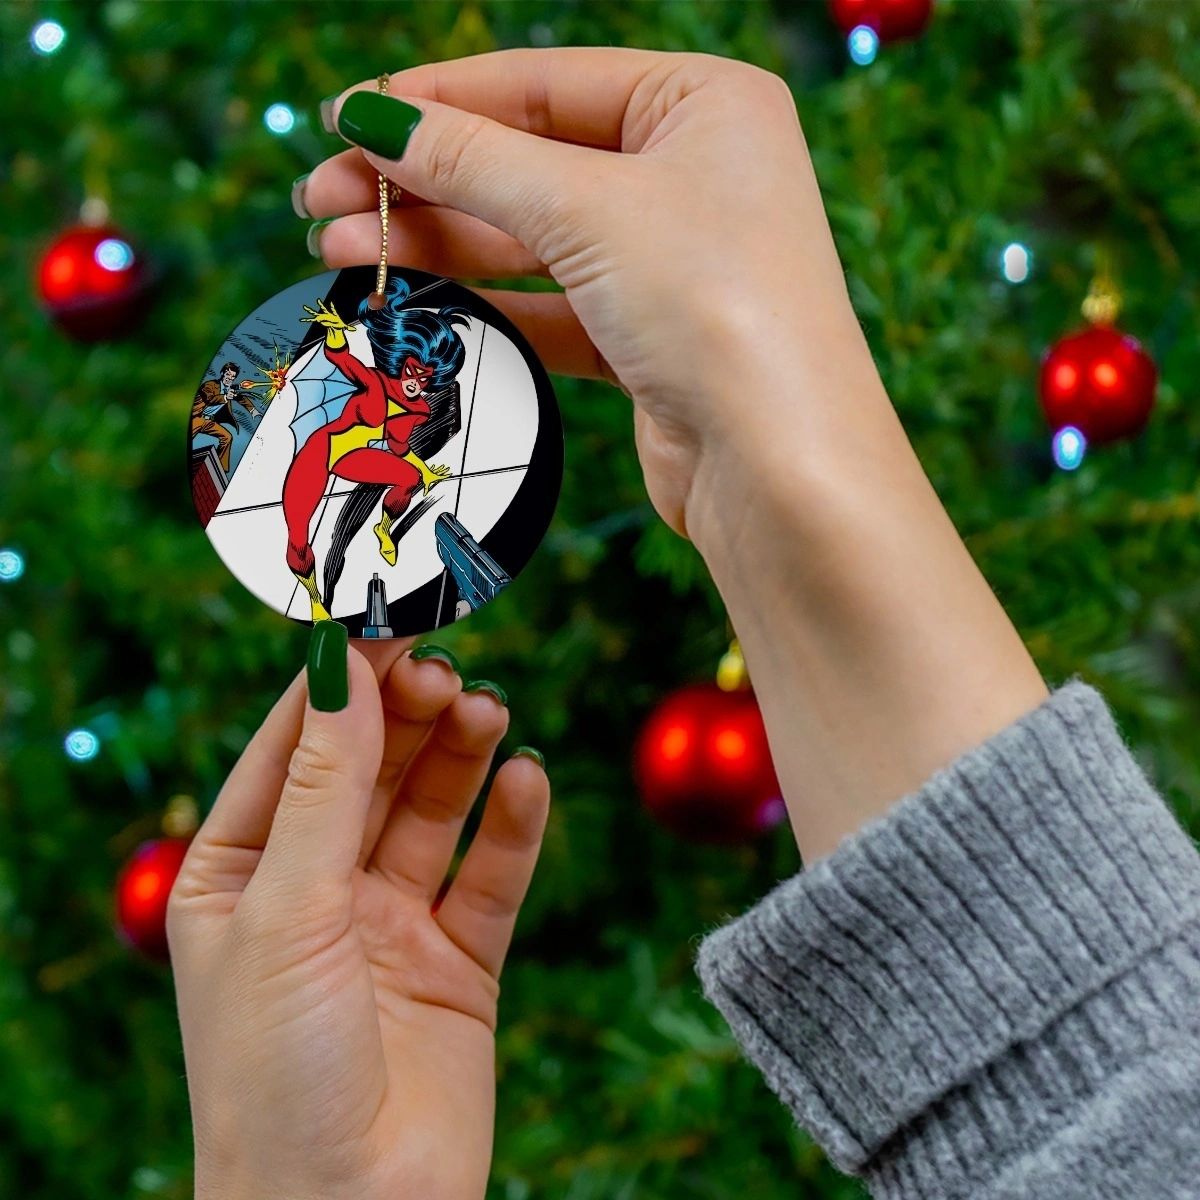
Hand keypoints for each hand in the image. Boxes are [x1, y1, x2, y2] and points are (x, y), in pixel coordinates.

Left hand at [168, 639, 549, 1199]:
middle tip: (446, 671)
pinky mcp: (459, 962)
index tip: (385, 619)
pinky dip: (513, 826)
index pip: (293, 748)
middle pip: (371, 769)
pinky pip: (491, 876)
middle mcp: (316, 889)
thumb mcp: (287, 911)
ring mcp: (390, 924)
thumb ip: (325, 787)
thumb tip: (345, 669)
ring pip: (433, 811)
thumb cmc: (275, 1074)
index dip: (340, 683)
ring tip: (488, 713)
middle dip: (407, 716)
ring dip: (461, 757)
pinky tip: (527, 782)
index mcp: (241, 873)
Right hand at [301, 48, 861, 547]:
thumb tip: (372, 116)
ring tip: (336, 251)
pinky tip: (408, 301)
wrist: (779, 467)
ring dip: (436, 243)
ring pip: (530, 239)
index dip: (437, 100)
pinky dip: (482, 304)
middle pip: (528, 162)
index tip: (344, 118)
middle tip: (319, 200)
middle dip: (421, 181)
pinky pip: (549, 306)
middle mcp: (692, 174)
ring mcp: (671, 261)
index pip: (543, 83)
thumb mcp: (586, 209)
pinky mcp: (648, 339)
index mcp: (703, 103)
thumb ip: (474, 160)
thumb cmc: (714, 306)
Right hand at [301, 297, 357, 332]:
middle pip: (323, 309)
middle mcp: (326, 314)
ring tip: (305, 307)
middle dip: (321, 305)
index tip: (331, 303)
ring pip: (315, 313)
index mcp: (332, 315)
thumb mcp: (344, 326)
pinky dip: (306, 320)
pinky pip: (311, 320)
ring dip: (310, 310)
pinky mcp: (318, 320)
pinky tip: (301, 319)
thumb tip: (354, 330)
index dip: (332, 306)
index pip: (332, 310)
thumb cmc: (338, 323)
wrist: (333, 323)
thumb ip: (349, 328)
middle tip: (318, 300)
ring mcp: (321, 316)